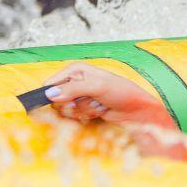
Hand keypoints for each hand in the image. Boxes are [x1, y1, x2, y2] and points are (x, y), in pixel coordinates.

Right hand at [32, 63, 173, 128]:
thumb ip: (73, 90)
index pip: (51, 83)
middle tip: (91, 100)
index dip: (53, 95)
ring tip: (99, 104)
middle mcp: (75, 81)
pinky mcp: (83, 108)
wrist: (136, 109)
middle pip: (56, 99)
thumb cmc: (121, 92)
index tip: (64, 102)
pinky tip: (100, 110)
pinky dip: (88, 115)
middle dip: (74, 104)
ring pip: (67, 110)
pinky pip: (76, 116)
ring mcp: (79, 96)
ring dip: (84, 110)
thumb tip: (50, 95)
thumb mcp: (97, 87)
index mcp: (75, 70)